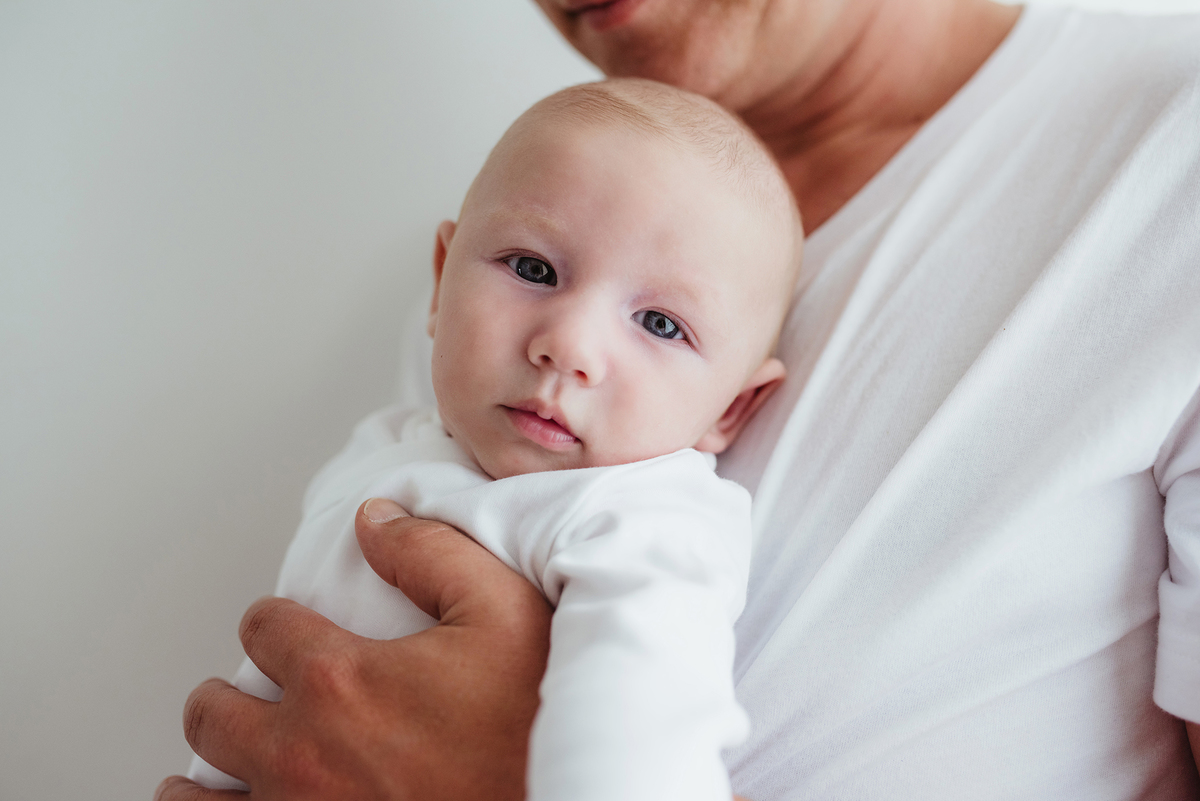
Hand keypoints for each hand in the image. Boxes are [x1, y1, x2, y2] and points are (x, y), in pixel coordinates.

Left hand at [155, 498, 551, 800]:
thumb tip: (376, 521)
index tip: (285, 627)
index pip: (263, 629)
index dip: (272, 620)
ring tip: (218, 763)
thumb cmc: (534, 723)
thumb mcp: (504, 610)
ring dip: (202, 772)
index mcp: (340, 679)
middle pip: (211, 713)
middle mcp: (302, 753)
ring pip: (197, 796)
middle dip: (225, 694)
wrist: (571, 797)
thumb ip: (431, 553)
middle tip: (250, 692)